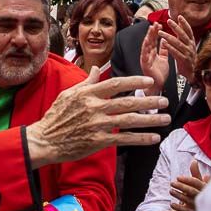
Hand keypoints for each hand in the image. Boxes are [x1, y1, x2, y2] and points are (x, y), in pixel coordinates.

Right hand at [26, 71, 169, 168]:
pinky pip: (124, 139)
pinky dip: (140, 138)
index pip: (116, 84)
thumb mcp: (68, 94)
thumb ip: (86, 82)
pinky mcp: (98, 141)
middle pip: (127, 102)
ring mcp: (97, 125)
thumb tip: (98, 69)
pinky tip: (153, 137)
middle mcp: (94, 107)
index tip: (149, 80)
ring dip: (150, 120)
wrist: (44, 140)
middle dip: (149, 101)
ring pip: (129, 120)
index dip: (134, 80)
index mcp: (88, 93)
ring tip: (166, 119)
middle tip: (165, 101)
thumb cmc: (56, 116)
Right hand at [138, 23, 170, 95]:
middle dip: (152, 32)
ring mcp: (145, 59)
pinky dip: (145, 49)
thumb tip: (164, 41)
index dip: (155, 32)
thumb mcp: (163, 59)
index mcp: (152, 53)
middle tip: (155, 23)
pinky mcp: (145, 65)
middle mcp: (147, 55)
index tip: (159, 25)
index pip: (154, 40)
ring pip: (146, 46)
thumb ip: (163, 50)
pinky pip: (145, 56)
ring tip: (150, 30)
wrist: (157, 86)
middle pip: (149, 41)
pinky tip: (147, 43)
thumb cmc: (159, 74)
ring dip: (148, 38)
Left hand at [158, 16, 197, 83]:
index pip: (189, 30)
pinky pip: (176, 52)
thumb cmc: (188, 57)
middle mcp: (191, 46)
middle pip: (183, 35)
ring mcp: (188, 53)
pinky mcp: (184, 60)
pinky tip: (163, 43)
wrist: (192, 72)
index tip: (179, 16)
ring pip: (178, 43)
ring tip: (160, 32)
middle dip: (176, 27)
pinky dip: (169, 47)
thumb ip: (183, 35)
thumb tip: (180, 23)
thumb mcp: (187, 45)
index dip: (184, 23)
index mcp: (192, 42)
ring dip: (168, 37)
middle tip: (168, 21)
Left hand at [169, 161, 207, 210]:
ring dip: (178, 195)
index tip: (178, 177)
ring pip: (188, 201)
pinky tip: (171, 204)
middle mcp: (203, 198)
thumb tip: (194, 161)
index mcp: (205, 189)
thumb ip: (195, 173)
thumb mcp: (197, 183)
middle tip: (171, 183)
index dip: (187, 180)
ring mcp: (199, 207)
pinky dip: (178, 207)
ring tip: (170, 191)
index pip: (197, 183)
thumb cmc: (196, 193)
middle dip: (181, 186)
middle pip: (192, 191)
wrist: (197, 210)